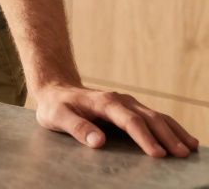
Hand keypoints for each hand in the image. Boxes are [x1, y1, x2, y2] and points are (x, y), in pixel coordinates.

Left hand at [34, 83, 198, 156]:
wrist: (56, 89)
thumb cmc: (56, 106)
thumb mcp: (57, 117)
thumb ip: (76, 128)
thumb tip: (98, 142)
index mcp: (104, 102)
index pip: (129, 121)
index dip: (144, 138)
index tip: (157, 155)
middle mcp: (121, 100)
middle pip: (149, 118)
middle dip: (167, 137)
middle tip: (182, 156)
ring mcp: (128, 103)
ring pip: (157, 116)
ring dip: (174, 131)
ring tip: (190, 148)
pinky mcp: (132, 108)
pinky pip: (156, 117)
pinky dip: (171, 127)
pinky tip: (184, 138)